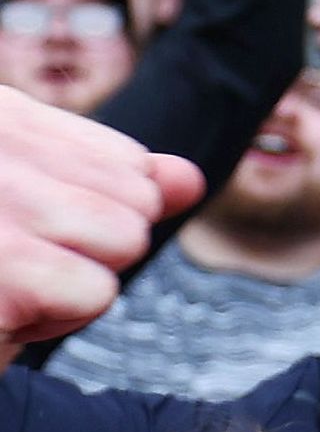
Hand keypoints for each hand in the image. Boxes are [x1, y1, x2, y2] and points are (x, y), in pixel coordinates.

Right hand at [0, 86, 204, 347]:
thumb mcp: (38, 208)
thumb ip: (114, 184)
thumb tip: (190, 178)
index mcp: (0, 112)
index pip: (125, 163)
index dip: (91, 216)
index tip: (16, 230)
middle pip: (135, 201)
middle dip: (89, 251)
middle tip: (9, 266)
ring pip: (123, 241)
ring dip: (71, 285)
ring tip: (1, 284)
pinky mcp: (2, 266)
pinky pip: (96, 291)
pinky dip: (54, 318)